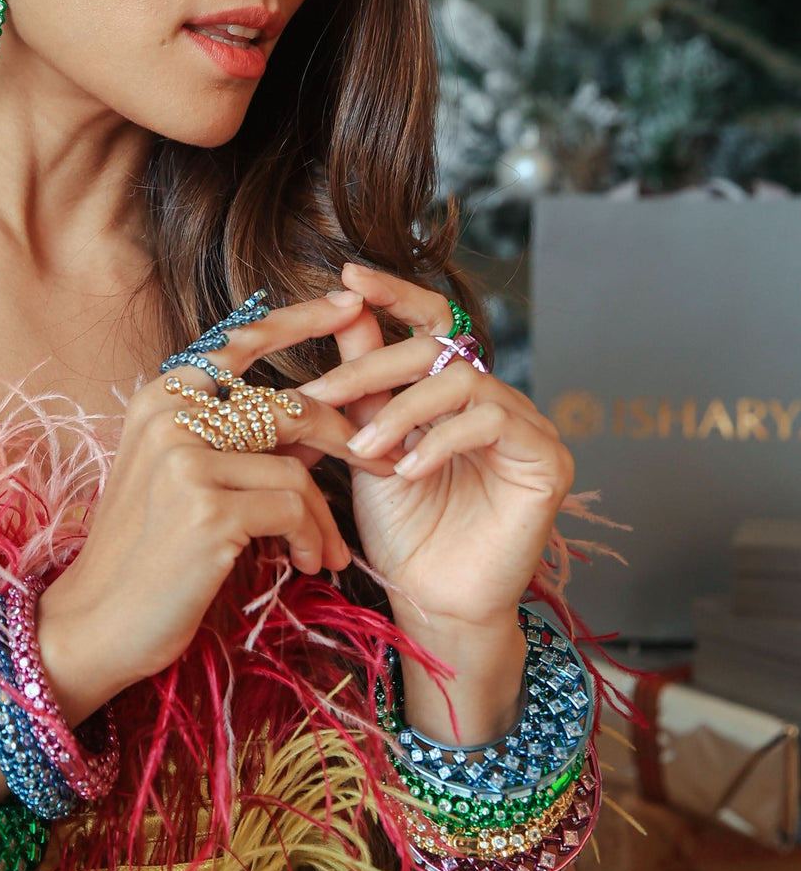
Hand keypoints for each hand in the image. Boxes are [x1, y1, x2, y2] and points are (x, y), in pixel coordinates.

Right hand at [37, 292, 388, 723]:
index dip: (299, 320)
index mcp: (160, 397)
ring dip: (324, 516)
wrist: (98, 622)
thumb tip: (320, 414)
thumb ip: (244, 440)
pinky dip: (312, 538)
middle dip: (348, 437)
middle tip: (386, 464)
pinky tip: (307, 563)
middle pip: (289, 407)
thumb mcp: (188, 477)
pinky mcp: (206, 508)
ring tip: (325, 550)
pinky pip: (295, 509)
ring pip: (298, 467)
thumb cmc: (149, 551)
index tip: (349, 305)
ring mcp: (184, 459)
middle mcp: (168, 415)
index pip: (239, 342)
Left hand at [301, 263, 571, 741]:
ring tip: (363, 451)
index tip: (349, 274)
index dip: (394, 293)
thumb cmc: (399, 524)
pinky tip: (409, 472)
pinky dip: (442, 442)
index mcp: (450, 387)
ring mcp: (526, 425)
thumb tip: (342, 306)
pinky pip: (492, 423)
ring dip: (401, 412)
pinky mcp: (548, 459)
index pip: (430, 320)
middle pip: (436, 348)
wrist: (430, 596)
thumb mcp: (366, 442)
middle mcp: (493, 397)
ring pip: (462, 382)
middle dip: (373, 366)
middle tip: (323, 393)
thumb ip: (362, 380)